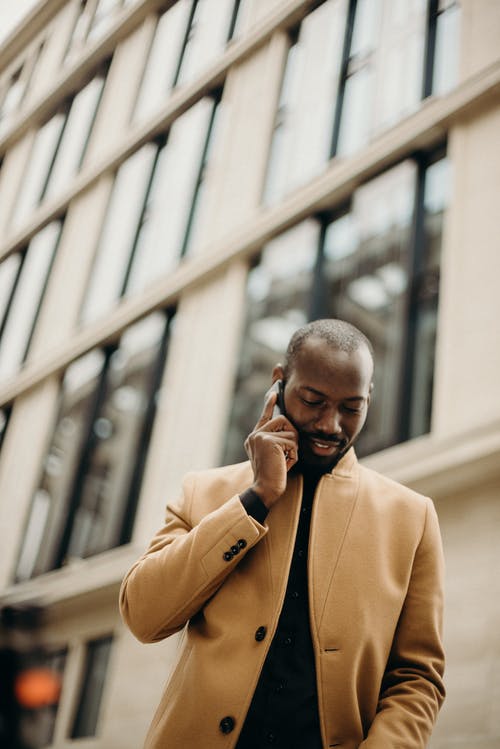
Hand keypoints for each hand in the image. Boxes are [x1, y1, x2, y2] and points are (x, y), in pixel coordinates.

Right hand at [244, 389, 298, 508]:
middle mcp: (255, 435)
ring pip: (290, 431)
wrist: (265, 489)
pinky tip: (285, 464)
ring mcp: (260, 437)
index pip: (264, 416)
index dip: (270, 404)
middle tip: (287, 453)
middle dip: (292, 436)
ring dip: (293, 447)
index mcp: (254, 438)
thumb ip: (276, 440)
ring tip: (285, 460)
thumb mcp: (273, 455)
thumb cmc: (273, 475)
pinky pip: (292, 442)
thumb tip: (288, 426)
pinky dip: (293, 455)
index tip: (274, 393)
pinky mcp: (269, 441)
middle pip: (283, 420)